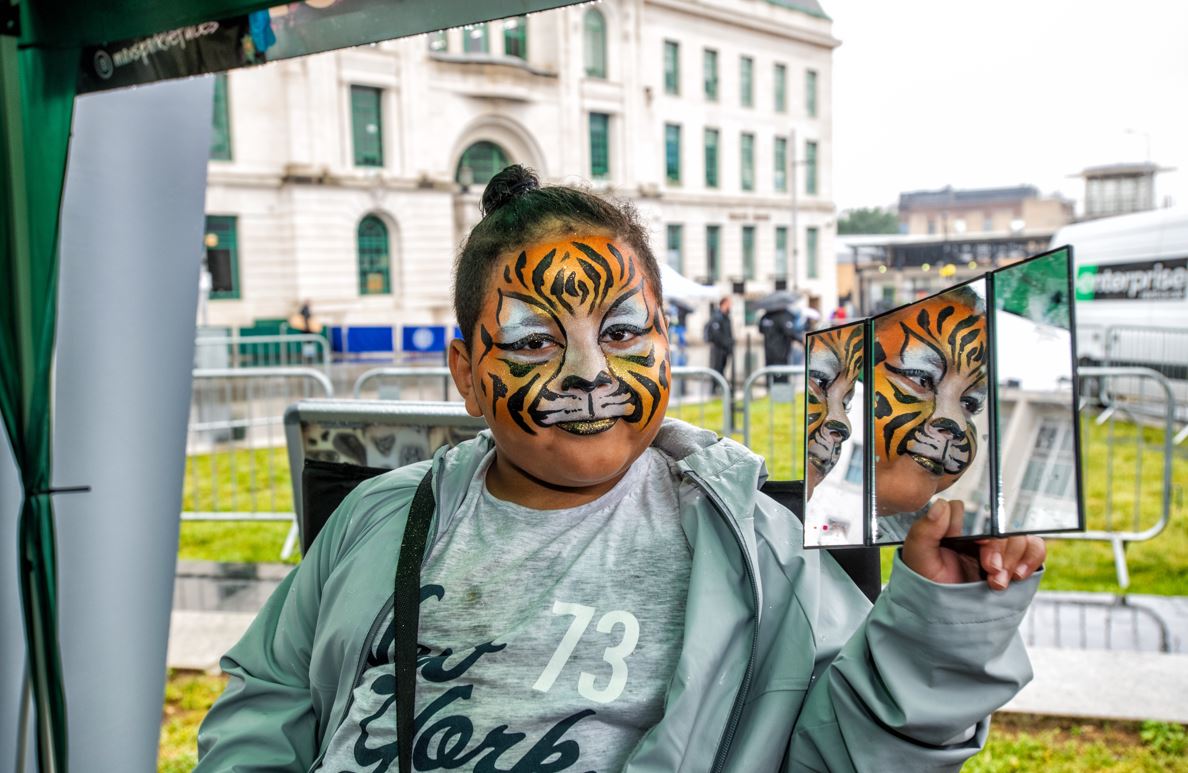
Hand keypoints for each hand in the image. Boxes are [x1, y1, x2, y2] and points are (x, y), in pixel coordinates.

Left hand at [902, 499, 1045, 589]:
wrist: (946, 618)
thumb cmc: (927, 586)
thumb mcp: (919, 559)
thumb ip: (925, 531)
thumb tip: (940, 505)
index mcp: (951, 528)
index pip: (966, 510)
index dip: (968, 526)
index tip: (967, 544)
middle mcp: (975, 535)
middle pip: (997, 525)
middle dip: (996, 550)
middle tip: (990, 570)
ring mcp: (997, 548)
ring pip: (1017, 536)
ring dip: (1013, 559)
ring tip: (998, 583)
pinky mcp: (1015, 561)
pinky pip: (1035, 547)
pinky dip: (1032, 557)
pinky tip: (1019, 575)